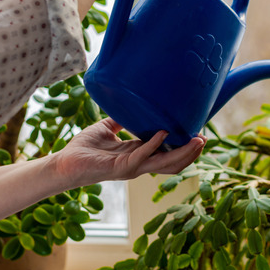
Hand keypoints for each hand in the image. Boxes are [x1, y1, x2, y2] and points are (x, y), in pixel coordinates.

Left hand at [52, 118, 205, 185]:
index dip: (185, 147)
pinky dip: (154, 144)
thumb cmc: (84, 148)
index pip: (168, 154)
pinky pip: (142, 157)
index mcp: (139, 155)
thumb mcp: (107, 128)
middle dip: (191, 153)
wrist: (64, 163)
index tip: (200, 135)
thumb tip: (131, 100)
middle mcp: (139, 164)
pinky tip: (163, 133)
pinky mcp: (120, 168)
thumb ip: (121, 118)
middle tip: (204, 139)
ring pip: (164, 164)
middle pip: (173, 163)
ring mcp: (131, 168)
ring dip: (182, 153)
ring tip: (196, 140)